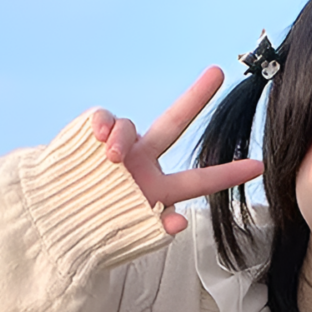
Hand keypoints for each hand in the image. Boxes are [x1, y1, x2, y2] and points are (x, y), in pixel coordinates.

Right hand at [91, 67, 263, 235]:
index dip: (226, 174)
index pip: (198, 182)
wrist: (53, 226)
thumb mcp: (127, 238)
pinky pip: (103, 118)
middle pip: (172, 124)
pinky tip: (98, 138)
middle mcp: (142, 163)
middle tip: (217, 73)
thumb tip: (179, 222)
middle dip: (194, 98)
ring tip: (111, 158)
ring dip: (122, 139)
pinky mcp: (91, 136)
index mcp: (157, 190)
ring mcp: (117, 148)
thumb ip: (154, 231)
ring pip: (130, 126)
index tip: (258, 167)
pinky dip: (103, 125)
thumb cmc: (92, 235)